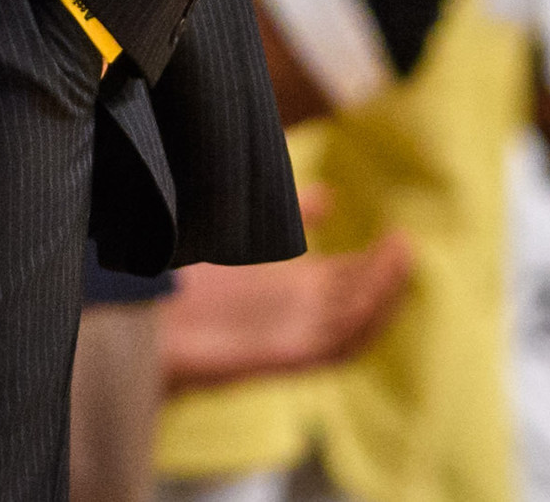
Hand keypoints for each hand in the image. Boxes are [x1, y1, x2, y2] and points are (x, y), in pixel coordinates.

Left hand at [159, 189, 412, 389]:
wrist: (142, 321)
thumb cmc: (184, 281)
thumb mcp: (238, 236)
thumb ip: (279, 215)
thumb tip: (329, 192)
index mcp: (287, 287)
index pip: (346, 278)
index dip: (377, 262)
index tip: (401, 235)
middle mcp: (295, 313)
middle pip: (355, 298)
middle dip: (386, 275)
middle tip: (407, 243)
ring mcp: (290, 335)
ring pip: (353, 322)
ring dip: (381, 295)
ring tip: (401, 261)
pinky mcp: (279, 356)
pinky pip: (331, 347)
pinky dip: (358, 324)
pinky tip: (373, 300)